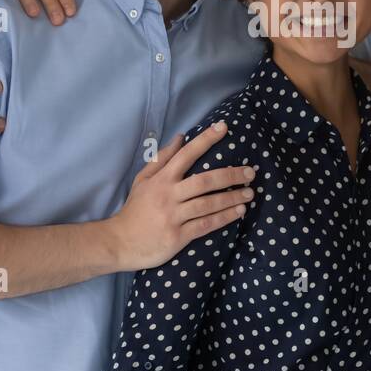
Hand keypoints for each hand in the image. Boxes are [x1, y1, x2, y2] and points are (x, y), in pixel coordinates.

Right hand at [105, 121, 254, 270]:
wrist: (120, 242)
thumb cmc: (135, 209)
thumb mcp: (143, 180)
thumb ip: (162, 159)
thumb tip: (181, 137)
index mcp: (161, 179)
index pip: (186, 154)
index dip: (205, 140)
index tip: (224, 128)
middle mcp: (169, 195)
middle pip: (205, 181)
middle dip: (230, 175)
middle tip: (250, 172)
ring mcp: (174, 216)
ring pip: (208, 204)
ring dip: (232, 198)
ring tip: (250, 193)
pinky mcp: (178, 236)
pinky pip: (206, 225)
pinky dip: (224, 218)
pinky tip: (238, 212)